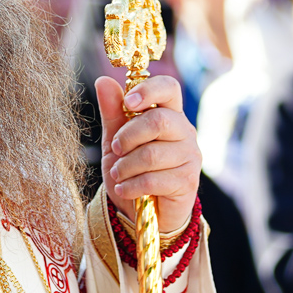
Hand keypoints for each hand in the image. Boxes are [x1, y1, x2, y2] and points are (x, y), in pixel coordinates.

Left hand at [95, 75, 201, 236]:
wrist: (142, 212)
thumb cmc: (131, 170)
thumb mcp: (115, 140)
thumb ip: (112, 112)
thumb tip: (103, 80)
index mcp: (169, 114)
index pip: (169, 88)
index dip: (149, 90)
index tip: (128, 102)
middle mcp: (184, 132)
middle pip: (159, 121)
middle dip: (128, 136)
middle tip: (116, 149)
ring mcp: (189, 157)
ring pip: (152, 154)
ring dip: (125, 167)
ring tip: (117, 174)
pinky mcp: (187, 182)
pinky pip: (154, 180)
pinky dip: (132, 186)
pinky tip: (124, 189)